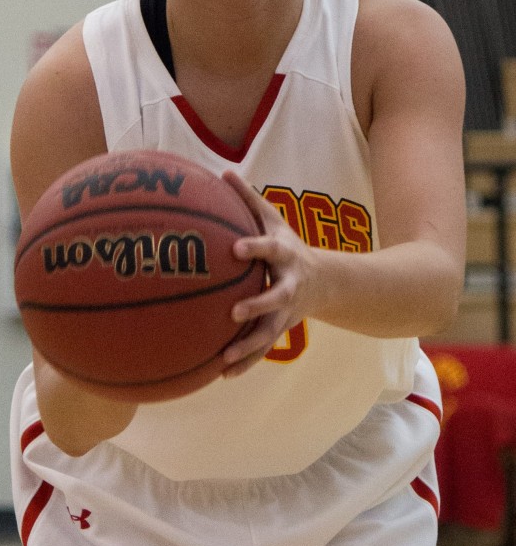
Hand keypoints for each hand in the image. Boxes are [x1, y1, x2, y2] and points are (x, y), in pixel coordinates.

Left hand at [218, 170, 318, 377]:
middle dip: (257, 305)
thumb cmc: (286, 246)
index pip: (269, 248)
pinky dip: (245, 362)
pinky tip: (221, 374)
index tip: (235, 249)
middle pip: (275, 297)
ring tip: (224, 358)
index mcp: (284, 256)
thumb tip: (223, 171)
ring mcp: (286, 311)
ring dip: (248, 347)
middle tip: (234, 313)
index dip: (254, 247)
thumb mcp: (272, 221)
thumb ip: (248, 199)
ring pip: (268, 332)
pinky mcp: (280, 330)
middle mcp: (288, 285)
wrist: (324, 282)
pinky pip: (261, 349)